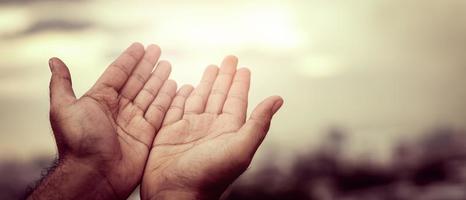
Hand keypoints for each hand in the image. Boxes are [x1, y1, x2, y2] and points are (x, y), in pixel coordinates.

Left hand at [31, 43, 177, 198]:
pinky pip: (160, 112)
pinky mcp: (147, 135)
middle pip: (136, 82)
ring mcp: (133, 122)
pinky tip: (173, 86)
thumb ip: (62, 84)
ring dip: (159, 79)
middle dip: (147, 65)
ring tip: (167, 64)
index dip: (129, 60)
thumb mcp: (64, 108)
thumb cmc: (78, 143)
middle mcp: (118, 109)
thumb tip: (54, 61)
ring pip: (150, 94)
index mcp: (99, 100)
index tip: (140, 46)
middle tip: (157, 50)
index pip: (118, 74)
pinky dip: (167, 99)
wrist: (94, 174)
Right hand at [141, 56, 282, 199]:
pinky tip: (185, 87)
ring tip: (210, 67)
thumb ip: (258, 123)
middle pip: (219, 95)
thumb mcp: (239, 149)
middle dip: (224, 77)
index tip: (244, 68)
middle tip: (229, 58)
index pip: (236, 100)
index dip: (240, 83)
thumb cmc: (209, 176)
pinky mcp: (169, 133)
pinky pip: (176, 108)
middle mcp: (210, 127)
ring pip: (199, 99)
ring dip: (205, 83)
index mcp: (228, 130)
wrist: (175, 196)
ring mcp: (189, 129)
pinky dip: (181, 96)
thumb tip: (278, 99)